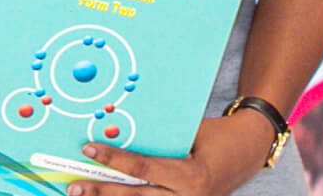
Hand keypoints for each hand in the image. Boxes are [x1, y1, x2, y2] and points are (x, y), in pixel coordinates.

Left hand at [66, 113, 272, 195]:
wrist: (248, 153)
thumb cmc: (219, 136)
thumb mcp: (193, 133)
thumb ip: (161, 140)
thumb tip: (120, 135)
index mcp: (191, 178)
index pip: (143, 170)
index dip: (114, 161)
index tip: (89, 150)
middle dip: (101, 193)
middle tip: (74, 187)